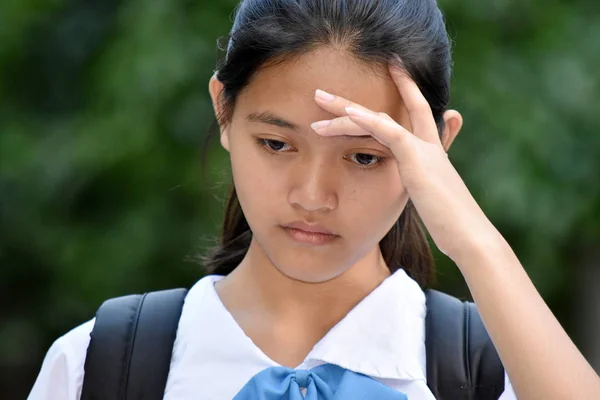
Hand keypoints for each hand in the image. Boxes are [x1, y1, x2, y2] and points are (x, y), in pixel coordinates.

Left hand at [311, 65, 497, 263]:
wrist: (468, 234)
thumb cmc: (451, 221)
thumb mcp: (434, 196)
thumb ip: (426, 178)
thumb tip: (432, 170)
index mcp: (431, 151)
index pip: (416, 111)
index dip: (405, 90)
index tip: (392, 69)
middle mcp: (428, 144)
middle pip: (391, 109)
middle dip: (359, 98)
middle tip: (329, 90)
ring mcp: (423, 148)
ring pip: (379, 118)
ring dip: (346, 109)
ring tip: (319, 100)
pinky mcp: (416, 158)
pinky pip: (386, 130)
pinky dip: (365, 119)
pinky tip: (345, 113)